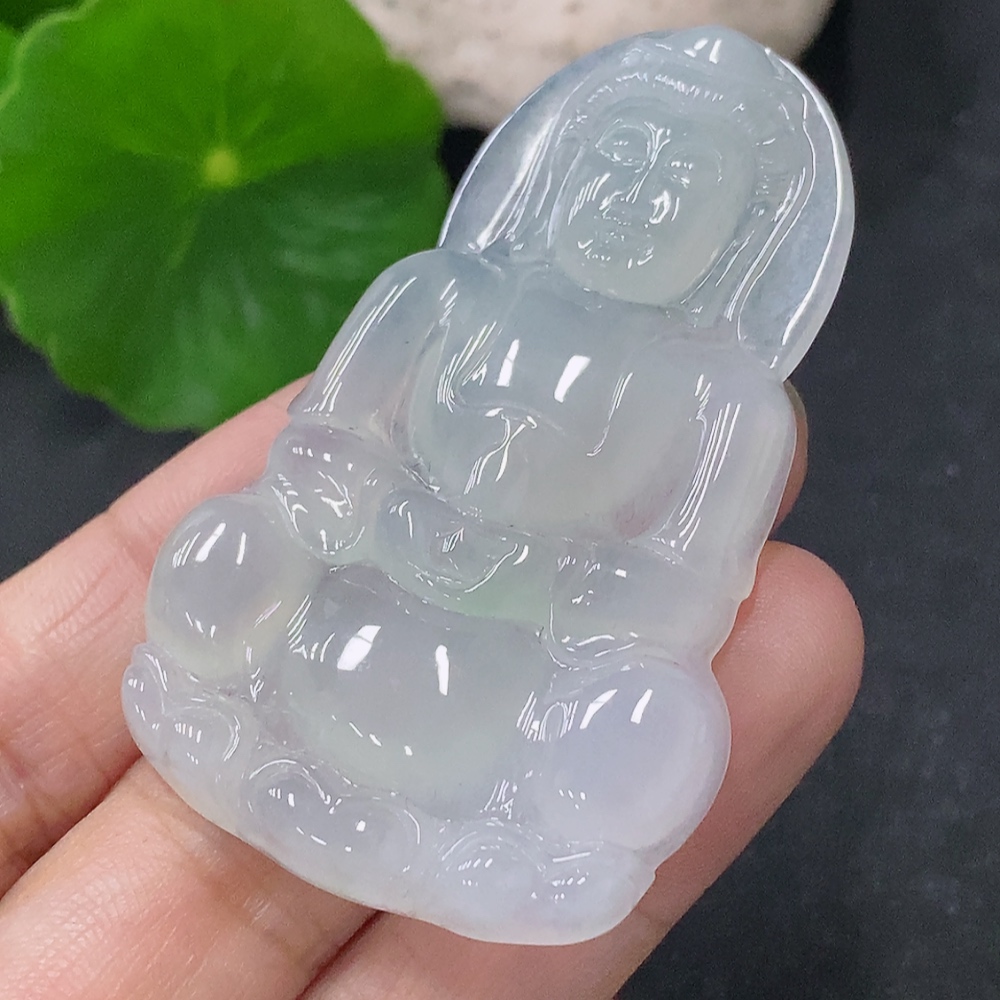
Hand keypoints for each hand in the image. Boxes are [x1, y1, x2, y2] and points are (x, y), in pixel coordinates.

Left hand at [0, 382, 861, 998]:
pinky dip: (596, 884)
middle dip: (497, 589)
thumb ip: (36, 672)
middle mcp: (121, 924)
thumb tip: (228, 521)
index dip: (291, 490)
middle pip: (340, 726)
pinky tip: (711, 743)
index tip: (422, 389)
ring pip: (445, 859)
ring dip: (606, 718)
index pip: (149, 622)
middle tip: (646, 458)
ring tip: (754, 584)